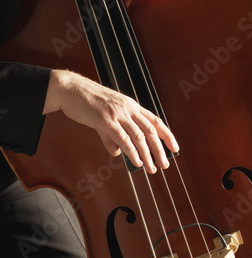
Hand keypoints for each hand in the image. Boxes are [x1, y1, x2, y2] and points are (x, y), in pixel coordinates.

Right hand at [43, 70, 178, 173]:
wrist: (71, 90)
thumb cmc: (87, 103)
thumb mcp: (105, 118)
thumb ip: (113, 136)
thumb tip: (119, 152)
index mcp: (131, 106)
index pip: (155, 121)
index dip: (167, 135)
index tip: (174, 148)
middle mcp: (128, 108)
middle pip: (150, 131)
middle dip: (159, 150)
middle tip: (164, 165)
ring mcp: (118, 113)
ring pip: (139, 137)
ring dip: (147, 155)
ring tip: (151, 168)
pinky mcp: (105, 120)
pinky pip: (123, 138)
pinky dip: (132, 151)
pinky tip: (137, 161)